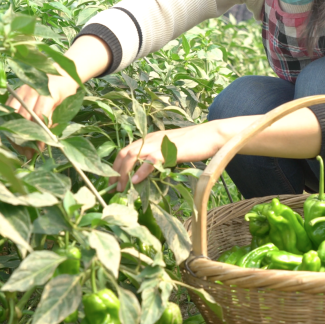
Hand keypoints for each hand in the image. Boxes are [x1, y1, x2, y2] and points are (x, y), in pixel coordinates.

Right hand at [5, 74, 78, 156]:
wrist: (59, 75)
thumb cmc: (64, 93)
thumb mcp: (65, 107)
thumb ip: (55, 122)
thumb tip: (48, 141)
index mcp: (46, 92)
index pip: (39, 115)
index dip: (39, 133)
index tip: (40, 148)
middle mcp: (30, 90)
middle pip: (23, 116)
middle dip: (25, 137)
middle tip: (29, 153)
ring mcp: (19, 91)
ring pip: (12, 115)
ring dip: (15, 134)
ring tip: (21, 149)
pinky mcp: (13, 94)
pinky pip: (6, 112)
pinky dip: (9, 126)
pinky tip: (14, 139)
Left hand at [110, 121, 227, 190]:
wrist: (211, 135)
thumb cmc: (193, 145)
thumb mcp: (170, 151)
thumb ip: (159, 159)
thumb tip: (149, 174)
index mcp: (149, 139)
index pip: (126, 150)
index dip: (117, 166)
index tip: (113, 181)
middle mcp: (150, 139)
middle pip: (124, 153)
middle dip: (116, 171)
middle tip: (112, 188)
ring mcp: (159, 144)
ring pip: (133, 156)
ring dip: (125, 173)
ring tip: (121, 188)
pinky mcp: (169, 150)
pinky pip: (151, 160)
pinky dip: (142, 171)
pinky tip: (137, 181)